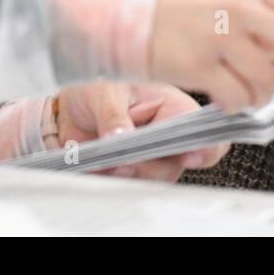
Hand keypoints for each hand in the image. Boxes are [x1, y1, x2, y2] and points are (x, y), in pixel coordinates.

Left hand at [54, 80, 226, 181]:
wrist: (69, 105)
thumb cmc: (97, 87)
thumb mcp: (104, 92)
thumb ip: (114, 115)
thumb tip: (122, 137)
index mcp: (172, 107)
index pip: (201, 131)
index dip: (204, 147)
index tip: (187, 156)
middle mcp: (167, 136)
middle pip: (176, 164)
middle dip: (148, 165)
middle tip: (122, 157)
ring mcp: (151, 158)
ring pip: (151, 180)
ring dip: (126, 173)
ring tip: (104, 157)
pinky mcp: (131, 174)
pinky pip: (127, 187)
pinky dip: (110, 180)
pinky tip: (98, 164)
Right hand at [149, 0, 273, 111]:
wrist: (126, 18)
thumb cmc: (181, 13)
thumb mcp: (230, 2)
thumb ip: (270, 21)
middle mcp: (241, 8)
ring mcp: (220, 35)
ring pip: (270, 78)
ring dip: (265, 94)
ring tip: (245, 89)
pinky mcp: (200, 64)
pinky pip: (239, 97)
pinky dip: (239, 104)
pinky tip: (223, 95)